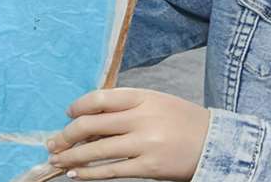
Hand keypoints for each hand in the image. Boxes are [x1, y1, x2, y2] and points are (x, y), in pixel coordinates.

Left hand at [46, 88, 210, 180]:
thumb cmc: (183, 122)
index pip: (100, 98)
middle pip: (91, 125)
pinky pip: (109, 171)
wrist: (215, 144)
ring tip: (58, 161)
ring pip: (95, 150)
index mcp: (145, 97)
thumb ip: (128, 108)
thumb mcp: (158, 103)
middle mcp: (143, 118)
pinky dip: (88, 174)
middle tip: (55, 143)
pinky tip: (76, 174)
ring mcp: (145, 143)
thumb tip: (89, 121)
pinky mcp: (148, 167)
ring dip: (71, 157)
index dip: (78, 107)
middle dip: (66, 136)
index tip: (68, 115)